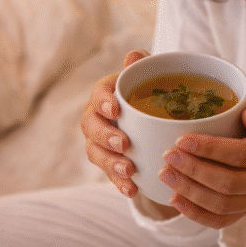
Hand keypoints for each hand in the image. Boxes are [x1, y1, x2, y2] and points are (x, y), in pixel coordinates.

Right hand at [80, 50, 167, 203]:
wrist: (155, 120)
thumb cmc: (150, 94)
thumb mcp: (150, 79)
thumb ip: (142, 67)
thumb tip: (133, 56)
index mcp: (105, 95)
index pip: (97, 96)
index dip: (103, 102)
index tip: (115, 109)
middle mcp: (97, 118)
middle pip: (90, 127)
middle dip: (104, 136)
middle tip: (123, 143)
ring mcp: (99, 143)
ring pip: (96, 153)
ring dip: (110, 163)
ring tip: (129, 170)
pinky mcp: (109, 163)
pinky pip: (110, 175)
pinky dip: (119, 183)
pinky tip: (132, 190)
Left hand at [158, 100, 245, 229]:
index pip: (241, 154)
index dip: (209, 149)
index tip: (182, 140)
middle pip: (229, 183)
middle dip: (194, 170)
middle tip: (168, 156)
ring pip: (222, 204)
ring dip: (190, 191)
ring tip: (166, 174)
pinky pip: (221, 221)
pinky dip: (196, 214)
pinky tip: (175, 199)